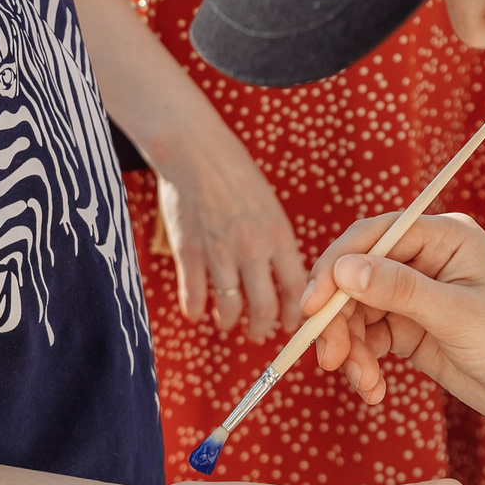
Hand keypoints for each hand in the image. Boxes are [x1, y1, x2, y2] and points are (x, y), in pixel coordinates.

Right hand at [157, 132, 306, 340]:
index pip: (295, 289)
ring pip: (229, 308)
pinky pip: (194, 296)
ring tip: (227, 322)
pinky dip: (196, 310)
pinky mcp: (189, 253)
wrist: (194, 151)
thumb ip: (274, 241)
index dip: (294, 314)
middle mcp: (252, 249)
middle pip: (264, 308)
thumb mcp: (268, 205)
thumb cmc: (234, 172)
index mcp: (278, 235)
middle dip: (261, 328)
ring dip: (229, 322)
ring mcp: (219, 253)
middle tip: (257, 332)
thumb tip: (280, 277)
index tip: (289, 323)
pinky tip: (197, 311)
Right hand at [302, 211, 484, 427]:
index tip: (310, 308)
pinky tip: (373, 390)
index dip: (334, 269)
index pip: (370, 238)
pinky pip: (372, 340)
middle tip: (330, 360)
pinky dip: (365, 364)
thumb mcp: (459, 317)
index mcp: (442, 238)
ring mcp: (418, 297)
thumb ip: (399, 291)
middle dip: (337, 319)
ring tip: (365, 384)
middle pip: (355, 278)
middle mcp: (425, 261)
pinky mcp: (415, 330)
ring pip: (358, 313)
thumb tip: (343, 267)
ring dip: (351, 349)